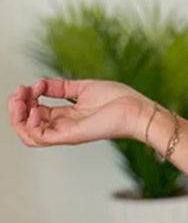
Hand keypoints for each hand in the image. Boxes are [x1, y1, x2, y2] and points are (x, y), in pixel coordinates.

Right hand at [8, 77, 150, 147]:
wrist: (136, 109)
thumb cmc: (119, 100)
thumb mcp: (83, 87)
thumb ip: (60, 86)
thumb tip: (39, 83)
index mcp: (66, 116)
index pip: (35, 114)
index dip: (24, 100)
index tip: (26, 86)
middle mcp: (64, 126)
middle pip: (27, 125)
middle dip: (16, 107)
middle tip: (18, 93)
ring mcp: (66, 133)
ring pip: (29, 135)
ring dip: (18, 117)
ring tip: (21, 100)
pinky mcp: (70, 136)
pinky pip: (41, 138)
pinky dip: (32, 124)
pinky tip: (37, 108)